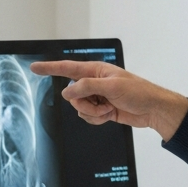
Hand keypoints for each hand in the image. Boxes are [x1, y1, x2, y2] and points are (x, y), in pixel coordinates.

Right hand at [29, 60, 187, 140]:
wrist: (154, 110)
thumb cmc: (139, 92)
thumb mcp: (112, 87)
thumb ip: (87, 86)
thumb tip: (68, 92)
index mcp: (96, 70)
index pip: (67, 68)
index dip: (49, 68)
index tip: (34, 67)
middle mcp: (94, 82)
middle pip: (72, 94)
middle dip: (84, 103)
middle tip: (101, 104)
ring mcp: (98, 97)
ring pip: (79, 108)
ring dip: (93, 112)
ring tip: (109, 109)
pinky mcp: (102, 110)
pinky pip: (87, 116)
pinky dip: (97, 119)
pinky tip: (110, 115)